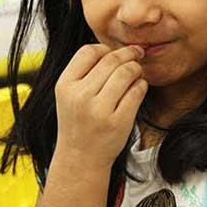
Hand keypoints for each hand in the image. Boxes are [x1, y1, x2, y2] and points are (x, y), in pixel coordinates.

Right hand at [53, 44, 147, 166]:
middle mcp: (80, 96)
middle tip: (136, 55)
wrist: (81, 157)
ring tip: (137, 72)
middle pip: (111, 60)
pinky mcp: (118, 122)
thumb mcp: (69, 95)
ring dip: (136, 68)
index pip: (88, 51)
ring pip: (126, 72)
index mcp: (65, 86)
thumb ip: (84, 72)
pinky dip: (141, 85)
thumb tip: (113, 48)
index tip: (114, 54)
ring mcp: (99, 110)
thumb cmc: (78, 122)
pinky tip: (138, 87)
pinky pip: (137, 91)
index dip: (105, 49)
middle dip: (127, 54)